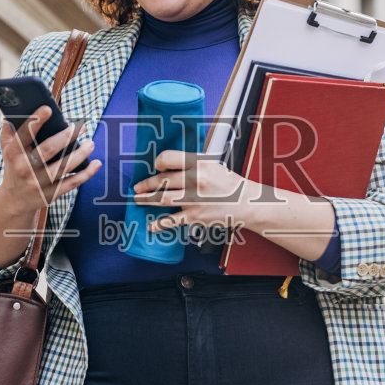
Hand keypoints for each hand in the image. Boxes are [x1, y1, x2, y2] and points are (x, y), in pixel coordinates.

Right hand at [0, 106, 99, 216]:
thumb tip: (17, 109)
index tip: (48, 109)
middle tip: (80, 128)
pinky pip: (72, 182)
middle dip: (66, 137)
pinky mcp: (51, 193)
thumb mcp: (7, 149)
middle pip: (48, 149)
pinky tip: (96, 163)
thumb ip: (10, 129)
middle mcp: (25, 168)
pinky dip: (86, 173)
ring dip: (80, 154)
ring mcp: (38, 182)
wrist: (15, 200)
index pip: (24, 134)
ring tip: (90, 143)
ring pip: (63, 167)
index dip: (36, 121)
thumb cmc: (14, 167)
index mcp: (13, 153)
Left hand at [133, 149, 254, 233]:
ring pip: (162, 199)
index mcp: (199, 164)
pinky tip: (150, 226)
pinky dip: (159, 224)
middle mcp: (195, 180)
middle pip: (162, 180)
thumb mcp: (212, 166)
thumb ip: (192, 165)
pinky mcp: (195, 216)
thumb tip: (169, 167)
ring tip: (138, 199)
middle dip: (146, 184)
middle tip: (137, 187)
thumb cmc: (230, 184)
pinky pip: (172, 220)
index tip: (156, 167)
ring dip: (146, 199)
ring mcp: (193, 199)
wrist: (247, 203)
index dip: (158, 162)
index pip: (168, 158)